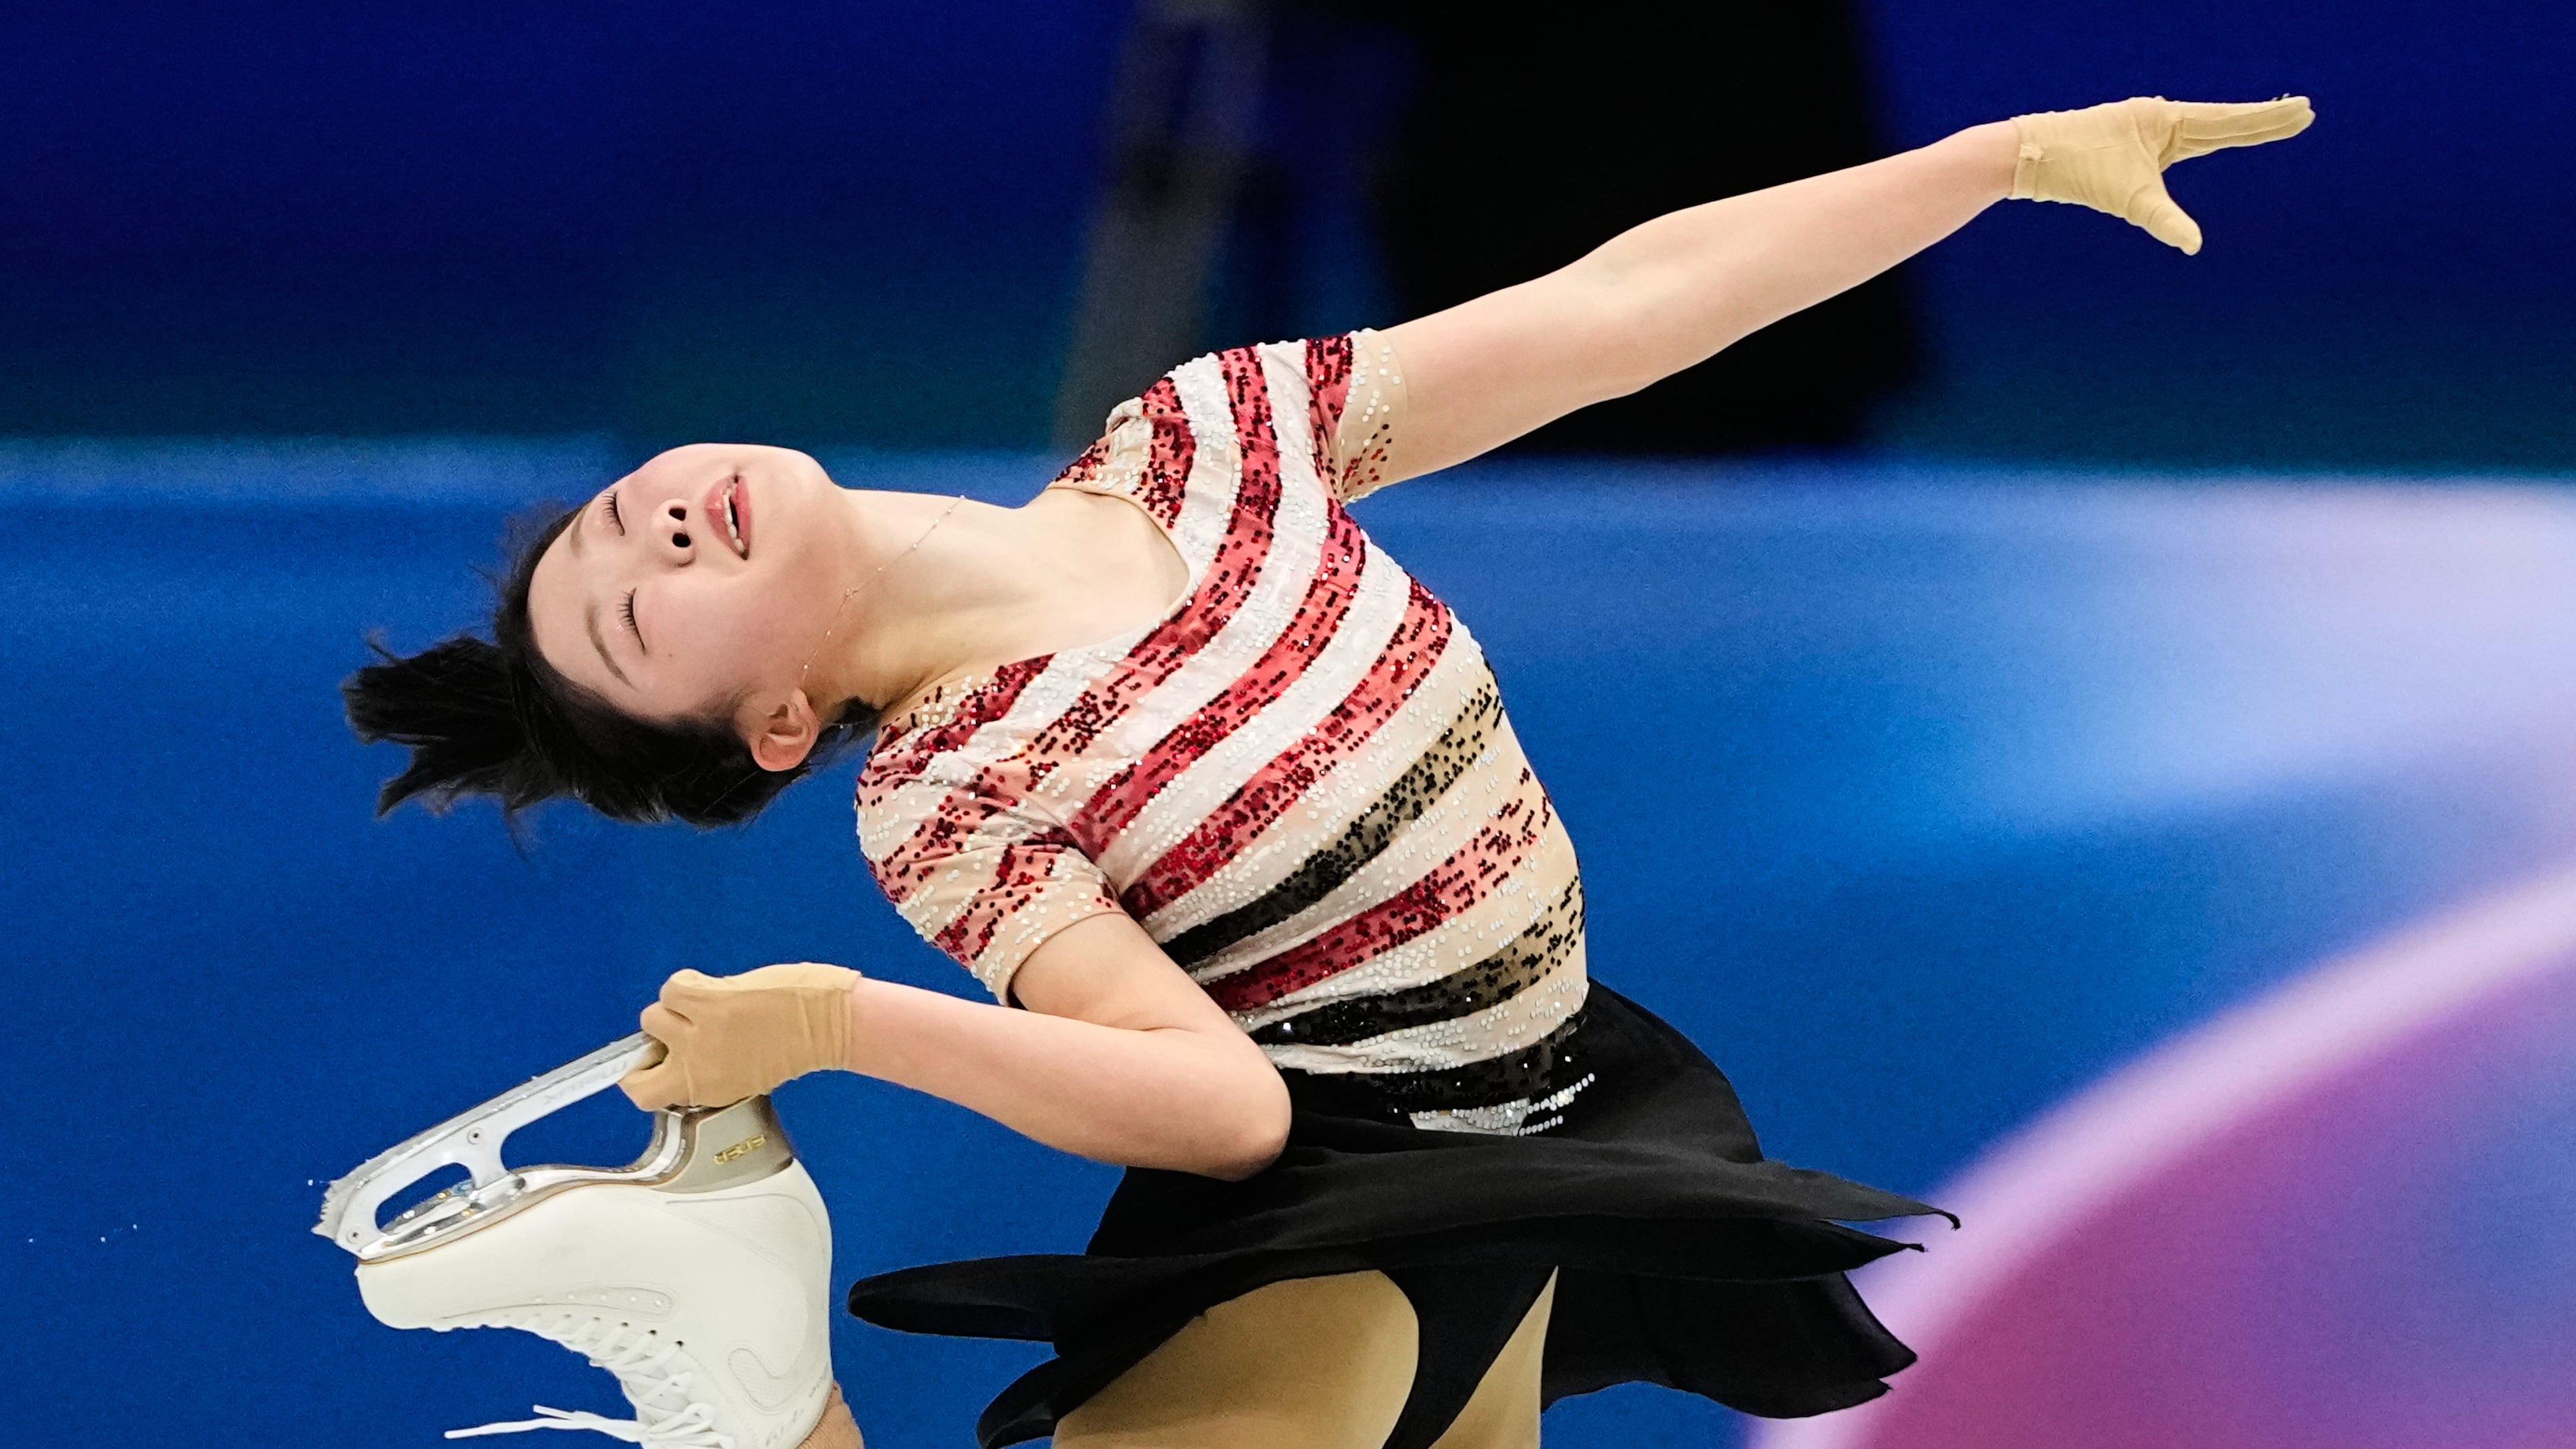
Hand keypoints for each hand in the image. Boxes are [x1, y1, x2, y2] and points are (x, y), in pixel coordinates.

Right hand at [618, 962, 861, 1109]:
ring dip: (676, 1008)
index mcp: (706, 1090)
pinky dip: (690, 983)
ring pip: (653, 1015)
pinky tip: (717, 987)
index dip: (642, 1074)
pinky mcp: (708, 1001)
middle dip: (655, 1039)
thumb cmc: (798, 1045)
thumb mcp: (743, 1074)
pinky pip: (673, 987)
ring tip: (709, 1005)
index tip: (653, 1061)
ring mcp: (699, 1033)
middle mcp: (697, 1066)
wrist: (829, 1024)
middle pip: (638, 1054)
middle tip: (680, 1028)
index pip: (642, 1093)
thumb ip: (709, 1068)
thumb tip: (681, 1047)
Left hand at [2009, 96, 2313, 253]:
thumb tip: (2193, 244)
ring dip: (2237, 126)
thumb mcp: (2126, 198)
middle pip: (2223, 122)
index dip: (2268, 120)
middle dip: (2263, 121)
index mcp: (2167, 120)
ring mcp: (2146, 128)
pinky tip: (2210, 137)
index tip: (2304, 109)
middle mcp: (2160, 118)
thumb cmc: (2076, 170)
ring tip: (2270, 122)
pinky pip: (2180, 139)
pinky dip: (2204, 137)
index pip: (2229, 122)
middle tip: (2304, 111)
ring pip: (2202, 128)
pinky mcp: (2130, 142)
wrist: (2029, 155)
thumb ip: (2163, 219)